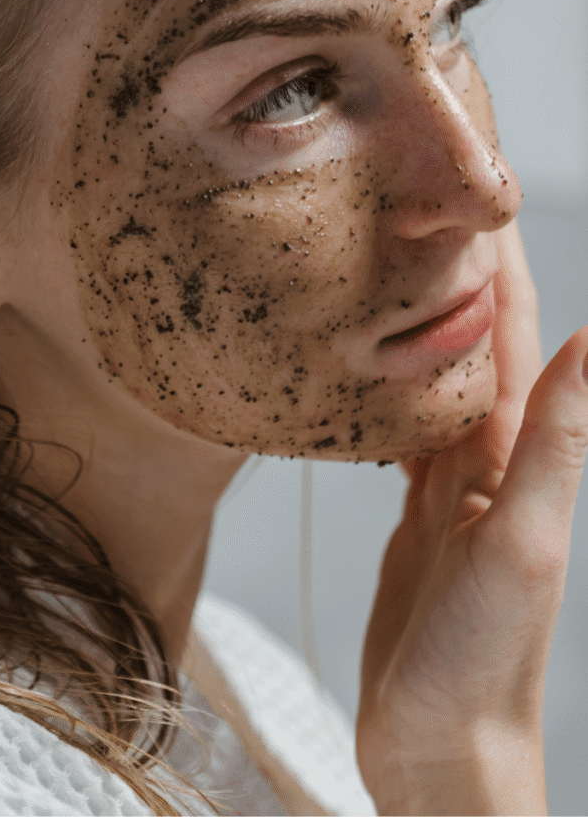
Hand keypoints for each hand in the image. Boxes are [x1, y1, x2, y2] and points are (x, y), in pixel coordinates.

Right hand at [356, 220, 587, 815]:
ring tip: (399, 269)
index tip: (477, 189)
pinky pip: (406, 431)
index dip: (498, 260)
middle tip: (427, 205)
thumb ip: (557, 441)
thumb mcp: (524, 539)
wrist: (443, 743)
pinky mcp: (417, 515)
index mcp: (517, 452)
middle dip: (459, 272)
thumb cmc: (485, 657)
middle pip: (476, 341)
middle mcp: (490, 457)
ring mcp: (451, 485)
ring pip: (439, 379)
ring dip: (426, 322)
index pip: (512, 332)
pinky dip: (394, 388)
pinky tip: (376, 370)